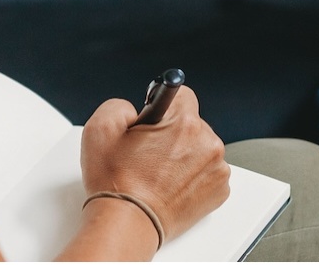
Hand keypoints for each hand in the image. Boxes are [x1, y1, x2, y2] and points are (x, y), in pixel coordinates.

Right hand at [80, 86, 230, 242]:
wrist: (128, 225)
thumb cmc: (117, 185)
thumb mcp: (99, 130)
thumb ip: (119, 105)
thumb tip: (134, 109)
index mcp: (184, 123)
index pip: (181, 94)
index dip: (162, 105)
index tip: (155, 119)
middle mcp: (208, 144)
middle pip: (191, 123)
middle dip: (171, 133)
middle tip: (147, 154)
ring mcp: (216, 169)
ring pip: (200, 148)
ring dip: (183, 155)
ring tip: (157, 174)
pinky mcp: (219, 191)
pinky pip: (207, 172)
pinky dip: (191, 177)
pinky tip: (170, 186)